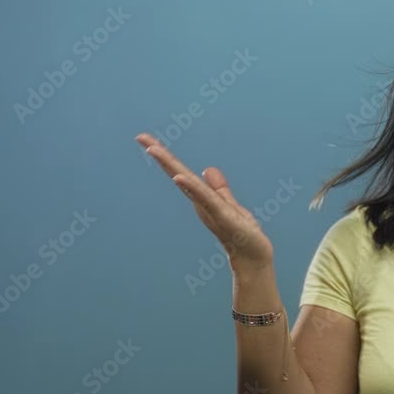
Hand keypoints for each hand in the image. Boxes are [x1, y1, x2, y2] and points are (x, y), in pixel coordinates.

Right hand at [136, 133, 273, 271]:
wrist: (252, 257)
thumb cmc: (241, 233)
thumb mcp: (229, 204)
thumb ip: (218, 189)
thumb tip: (207, 169)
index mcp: (202, 197)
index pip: (182, 172)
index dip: (166, 156)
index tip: (146, 138)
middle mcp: (201, 202)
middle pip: (178, 174)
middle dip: (161, 155)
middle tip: (141, 136)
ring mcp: (209, 209)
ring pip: (188, 184)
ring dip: (170, 166)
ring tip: (153, 149)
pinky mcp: (222, 216)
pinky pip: (206, 199)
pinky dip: (192, 188)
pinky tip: (179, 177)